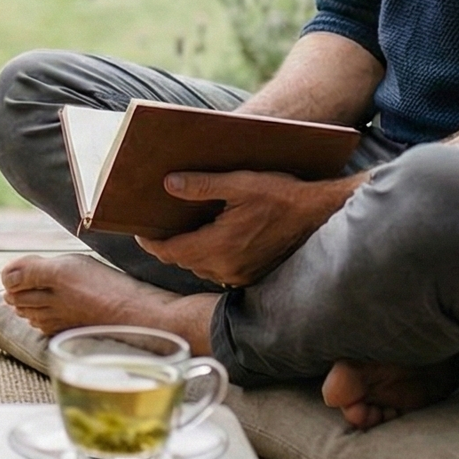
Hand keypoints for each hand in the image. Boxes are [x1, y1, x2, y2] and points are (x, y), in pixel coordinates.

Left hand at [134, 171, 360, 287]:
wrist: (319, 215)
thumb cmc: (282, 195)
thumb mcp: (240, 183)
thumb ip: (202, 185)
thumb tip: (169, 183)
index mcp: (219, 246)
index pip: (171, 251)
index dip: (151, 242)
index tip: (139, 230)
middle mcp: (226, 267)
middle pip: (183, 260)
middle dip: (169, 244)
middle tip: (159, 224)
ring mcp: (240, 275)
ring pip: (200, 267)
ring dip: (189, 251)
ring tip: (183, 228)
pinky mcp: (252, 276)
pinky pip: (219, 270)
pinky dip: (209, 256)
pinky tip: (211, 237)